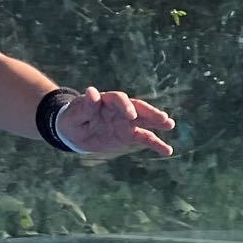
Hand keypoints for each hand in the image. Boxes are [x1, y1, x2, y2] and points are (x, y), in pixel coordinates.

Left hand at [57, 86, 174, 159]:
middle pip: (138, 107)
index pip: (118, 99)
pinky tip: (168, 150)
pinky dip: (157, 144)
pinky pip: (145, 139)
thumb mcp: (75, 114)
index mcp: (106, 100)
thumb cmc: (72, 119)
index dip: (125, 106)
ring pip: (145, 121)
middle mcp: (120, 109)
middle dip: (150, 112)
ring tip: (170, 124)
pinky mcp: (130, 135)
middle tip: (162, 117)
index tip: (131, 115)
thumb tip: (92, 92)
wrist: (73, 132)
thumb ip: (85, 106)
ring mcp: (127, 122)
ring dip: (158, 122)